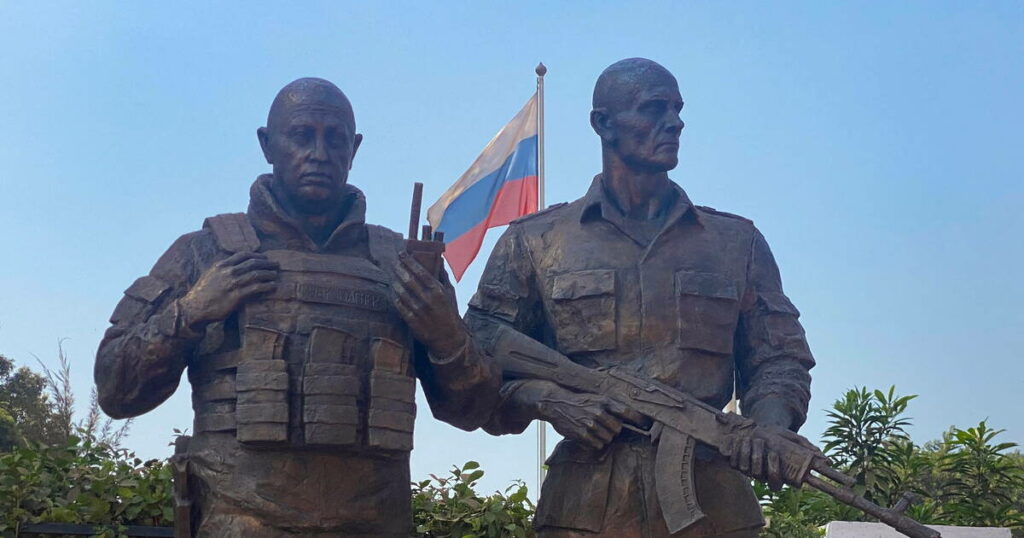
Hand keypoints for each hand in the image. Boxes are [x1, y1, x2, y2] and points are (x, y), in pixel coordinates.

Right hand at [179, 252, 277, 327]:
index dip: (257, 255)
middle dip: (267, 262)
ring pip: (257, 274)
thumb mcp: (210, 275)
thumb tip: (234, 265)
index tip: (265, 257)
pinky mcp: (237, 296)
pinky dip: (267, 285)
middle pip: (253, 262)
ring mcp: (233, 283)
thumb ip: (222, 268)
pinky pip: (257, 288)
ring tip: (275, 275)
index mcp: (221, 265)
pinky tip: (273, 286)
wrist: (194, 308)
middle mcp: (228, 271)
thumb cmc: (202, 293)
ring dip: (269, 273)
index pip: (243, 254)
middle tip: (276, 264)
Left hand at [391, 252, 464, 357]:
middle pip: (408, 280)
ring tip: (392, 274)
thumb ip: (443, 276)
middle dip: (399, 269)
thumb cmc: (449, 312)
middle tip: (394, 262)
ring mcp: (419, 311)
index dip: (409, 261)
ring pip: (401, 292)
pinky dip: (394, 296)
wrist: (448, 337)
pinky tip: (393, 290)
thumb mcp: (450, 293)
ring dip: (395, 281)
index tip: (402, 254)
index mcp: (438, 291)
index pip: (420, 272)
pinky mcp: (412, 321)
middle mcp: (428, 300)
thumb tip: (438, 259)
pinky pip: (399, 305)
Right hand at [533, 382, 647, 450]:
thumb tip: (628, 419)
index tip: (646, 425)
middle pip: (618, 429)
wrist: (555, 403)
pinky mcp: (582, 434)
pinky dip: (595, 443)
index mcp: (604, 401)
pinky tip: (588, 435)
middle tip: (605, 427)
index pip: (627, 412)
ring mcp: (590, 424)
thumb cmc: (578, 401)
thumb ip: (610, 407)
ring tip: (594, 430)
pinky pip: (597, 445)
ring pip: (608, 439)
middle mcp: (599, 412)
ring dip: (604, 437)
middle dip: (614, 431)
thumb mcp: (595, 398)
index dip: (638, 420)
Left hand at [724, 424, 821, 490]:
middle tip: (761, 442)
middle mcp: (763, 475)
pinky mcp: (736, 463)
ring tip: (751, 438)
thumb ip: (808, 448)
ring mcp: (749, 470)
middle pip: (760, 475)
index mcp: (777, 473)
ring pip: (747, 469)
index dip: (775, 473)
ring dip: (748, 451)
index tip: (775, 455)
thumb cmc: (779, 436)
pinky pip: (735, 462)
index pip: (776, 485)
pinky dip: (737, 451)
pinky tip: (741, 440)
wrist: (760, 428)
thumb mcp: (795, 439)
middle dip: (759, 458)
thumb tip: (827, 461)